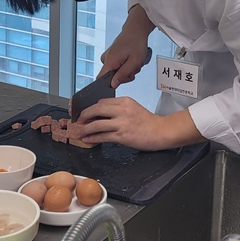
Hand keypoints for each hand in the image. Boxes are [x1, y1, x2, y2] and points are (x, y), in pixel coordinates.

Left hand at [76, 97, 204, 150]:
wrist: (161, 131)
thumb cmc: (147, 122)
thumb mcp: (132, 108)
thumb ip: (118, 109)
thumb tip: (100, 114)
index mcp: (124, 101)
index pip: (102, 101)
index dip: (91, 108)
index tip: (85, 113)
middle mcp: (122, 109)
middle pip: (96, 109)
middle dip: (84, 115)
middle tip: (79, 121)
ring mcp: (122, 123)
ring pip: (97, 123)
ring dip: (85, 128)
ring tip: (79, 132)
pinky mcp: (122, 135)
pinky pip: (103, 136)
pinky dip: (93, 138)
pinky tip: (88, 139)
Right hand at [99, 28, 148, 87]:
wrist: (136, 30)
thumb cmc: (136, 42)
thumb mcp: (134, 62)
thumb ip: (123, 74)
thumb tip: (113, 84)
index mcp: (109, 61)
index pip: (100, 79)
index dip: (111, 84)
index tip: (122, 79)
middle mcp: (106, 59)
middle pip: (111, 77)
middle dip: (125, 75)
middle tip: (134, 67)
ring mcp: (108, 57)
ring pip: (116, 72)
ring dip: (127, 69)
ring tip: (133, 60)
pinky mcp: (112, 56)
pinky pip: (117, 66)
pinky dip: (126, 65)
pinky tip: (131, 59)